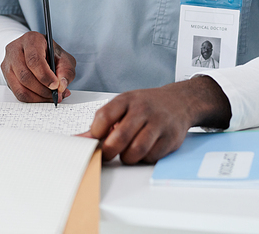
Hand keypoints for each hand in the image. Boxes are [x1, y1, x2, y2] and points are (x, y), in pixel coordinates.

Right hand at [1, 31, 75, 102]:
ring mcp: (8, 64)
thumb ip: (66, 71)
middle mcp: (15, 50)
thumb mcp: (64, 58)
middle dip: (43, 89)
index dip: (45, 75)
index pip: (34, 60)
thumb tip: (61, 86)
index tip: (55, 85)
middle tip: (56, 94)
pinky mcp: (6, 77)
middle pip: (25, 76)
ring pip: (20, 88)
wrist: (38, 52)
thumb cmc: (51, 53)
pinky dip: (32, 99)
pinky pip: (18, 94)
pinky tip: (43, 97)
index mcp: (31, 40)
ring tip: (52, 97)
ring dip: (38, 97)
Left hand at [81, 76, 230, 163]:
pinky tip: (144, 150)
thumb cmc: (147, 105)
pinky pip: (151, 157)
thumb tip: (78, 139)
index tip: (96, 139)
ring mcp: (158, 123)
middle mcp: (142, 110)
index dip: (95, 133)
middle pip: (118, 138)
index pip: (103, 117)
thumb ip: (103, 123)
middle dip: (108, 152)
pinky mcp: (170, 138)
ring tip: (127, 151)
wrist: (179, 101)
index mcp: (127, 100)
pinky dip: (144, 159)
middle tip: (108, 153)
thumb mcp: (124, 106)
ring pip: (135, 151)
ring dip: (127, 158)